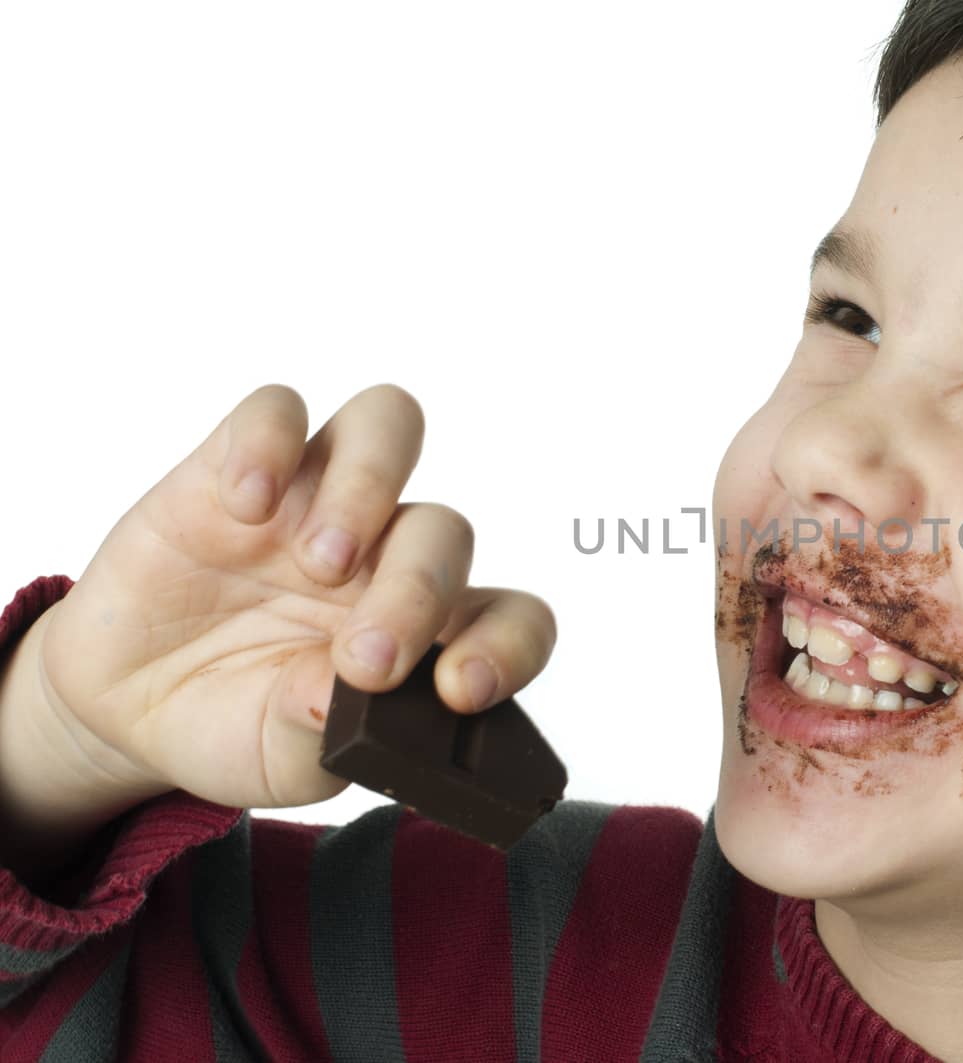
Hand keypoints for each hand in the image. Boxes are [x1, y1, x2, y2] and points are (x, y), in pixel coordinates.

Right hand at [30, 383, 555, 810]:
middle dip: (416, 592)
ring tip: (319, 560)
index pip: (513, 618)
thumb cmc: (231, 725)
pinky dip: (267, 443)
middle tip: (361, 658)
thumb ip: (322, 731)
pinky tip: (243, 506)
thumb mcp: (279, 757)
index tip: (462, 690)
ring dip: (369, 485)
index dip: (510, 646)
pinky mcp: (239, 467)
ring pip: (389, 424)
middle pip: (445, 530)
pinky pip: (277, 410)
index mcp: (427, 632)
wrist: (128, 704)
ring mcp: (317, 500)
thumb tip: (345, 694)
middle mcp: (386, 554)